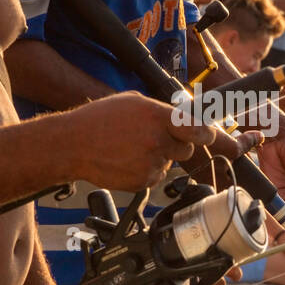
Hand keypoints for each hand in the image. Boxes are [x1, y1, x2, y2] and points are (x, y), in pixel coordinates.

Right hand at [70, 92, 214, 190]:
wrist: (73, 145)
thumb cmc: (99, 120)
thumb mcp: (133, 101)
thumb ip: (161, 110)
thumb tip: (184, 115)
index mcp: (158, 117)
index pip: (198, 129)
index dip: (209, 134)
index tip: (211, 136)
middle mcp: (157, 141)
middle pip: (187, 149)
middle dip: (178, 144)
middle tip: (156, 139)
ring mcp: (151, 164)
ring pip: (170, 163)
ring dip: (160, 157)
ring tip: (132, 148)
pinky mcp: (143, 182)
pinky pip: (156, 176)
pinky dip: (146, 170)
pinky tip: (127, 160)